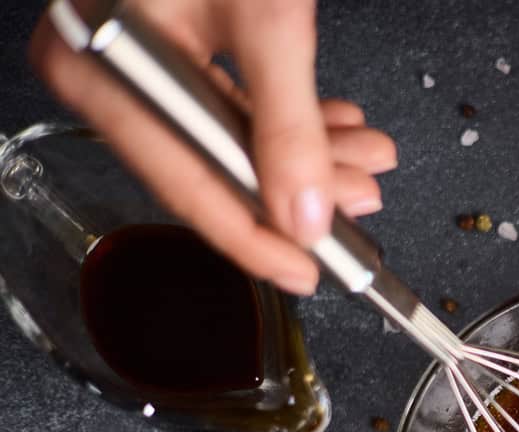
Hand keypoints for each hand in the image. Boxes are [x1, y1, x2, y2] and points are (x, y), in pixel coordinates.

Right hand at [29, 0, 396, 294]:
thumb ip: (288, 124)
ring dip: (309, 154)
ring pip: (234, 137)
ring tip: (368, 160)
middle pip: (214, 166)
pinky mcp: (175, 43)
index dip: (252, 237)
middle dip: (301, 187)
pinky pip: (235, 101)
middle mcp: (109, 68)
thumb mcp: (267, 20)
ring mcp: (140, 57)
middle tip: (362, 204)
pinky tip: (340, 130)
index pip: (186, 182)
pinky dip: (292, 117)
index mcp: (103, 65)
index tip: (306, 272)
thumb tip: (306, 213)